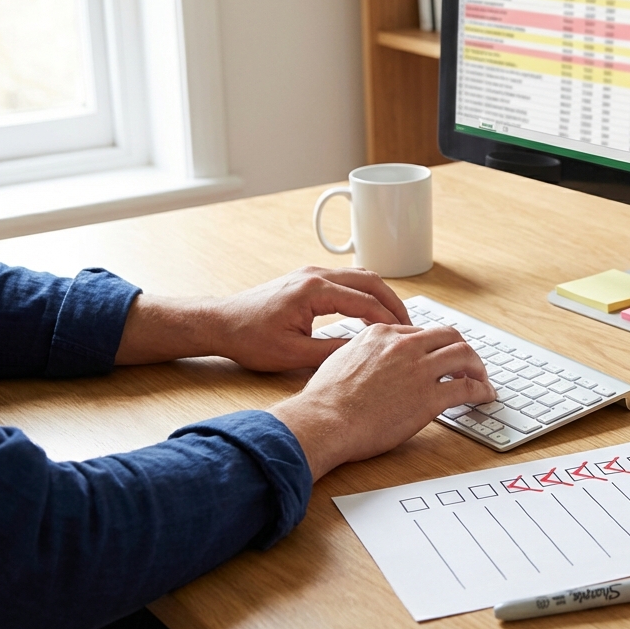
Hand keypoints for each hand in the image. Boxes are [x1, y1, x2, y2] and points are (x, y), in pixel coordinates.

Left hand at [116, 266, 410, 370]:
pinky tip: (371, 311)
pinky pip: (346, 279)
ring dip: (381, 296)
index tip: (405, 336)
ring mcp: (311, 274)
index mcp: (314, 291)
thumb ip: (332, 352)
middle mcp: (315, 275)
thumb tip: (364, 354)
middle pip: (370, 281)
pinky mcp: (307, 279)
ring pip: (360, 276)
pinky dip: (365, 293)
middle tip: (410, 326)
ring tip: (396, 319)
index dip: (388, 321)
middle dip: (393, 303)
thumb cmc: (249, 338)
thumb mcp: (293, 355)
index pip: (364, 302)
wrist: (220, 323)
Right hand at [268, 324, 495, 479]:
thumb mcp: (340, 358)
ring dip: (477, 367)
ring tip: (482, 379)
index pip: (420, 332)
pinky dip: (481, 390)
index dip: (434, 346)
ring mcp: (419, 370)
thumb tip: (368, 359)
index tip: (439, 357)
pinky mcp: (429, 397)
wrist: (324, 421)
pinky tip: (485, 396)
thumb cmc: (325, 399)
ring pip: (464, 355)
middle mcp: (403, 346)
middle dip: (462, 349)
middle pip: (448, 336)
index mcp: (381, 334)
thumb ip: (363, 353)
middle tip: (468, 364)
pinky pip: (466, 388)